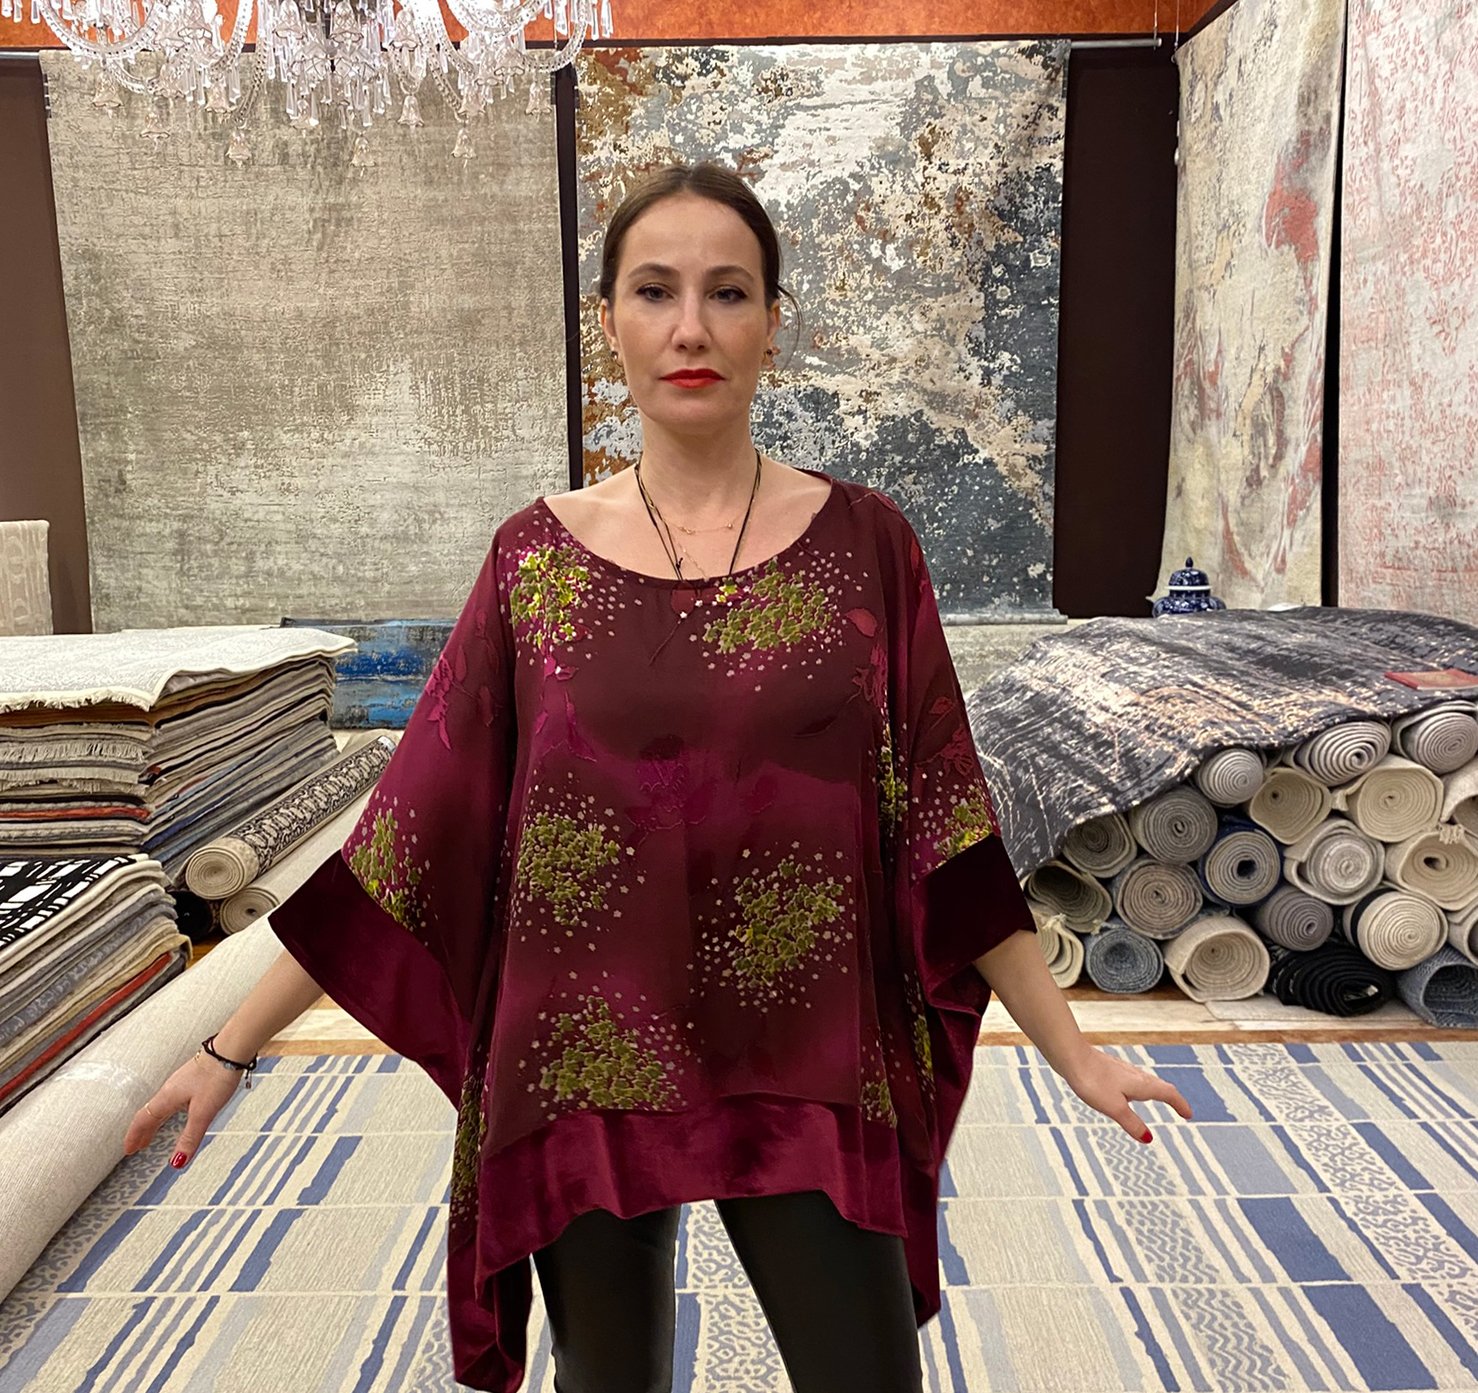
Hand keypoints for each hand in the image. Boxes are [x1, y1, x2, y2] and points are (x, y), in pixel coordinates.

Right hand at [122, 1052, 243, 1167]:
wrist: (231, 1049)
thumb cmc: (217, 1076)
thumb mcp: (203, 1112)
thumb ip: (190, 1137)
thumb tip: (177, 1163)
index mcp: (167, 1098)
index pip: (143, 1120)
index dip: (135, 1136)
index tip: (128, 1149)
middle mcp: (171, 1089)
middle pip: (151, 1113)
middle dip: (143, 1132)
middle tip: (137, 1146)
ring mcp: (182, 1081)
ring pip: (162, 1104)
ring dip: (155, 1121)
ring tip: (153, 1132)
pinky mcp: (194, 1076)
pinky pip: (173, 1097)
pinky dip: (168, 1110)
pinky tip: (180, 1109)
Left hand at [1061, 1046, 1192, 1142]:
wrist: (1070, 1056)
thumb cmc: (1092, 1081)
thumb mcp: (1114, 1108)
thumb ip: (1131, 1123)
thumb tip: (1148, 1139)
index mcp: (1141, 1084)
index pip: (1168, 1093)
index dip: (1180, 1104)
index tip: (1189, 1114)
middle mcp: (1135, 1075)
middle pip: (1159, 1086)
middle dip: (1172, 1098)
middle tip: (1180, 1108)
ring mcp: (1121, 1070)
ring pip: (1145, 1081)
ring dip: (1156, 1090)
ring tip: (1158, 1098)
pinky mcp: (1109, 1069)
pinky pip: (1132, 1079)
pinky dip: (1139, 1087)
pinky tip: (1127, 1088)